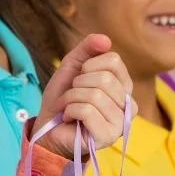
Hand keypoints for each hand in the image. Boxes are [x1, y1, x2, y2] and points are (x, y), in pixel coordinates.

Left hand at [37, 34, 133, 158]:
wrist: (47, 128)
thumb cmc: (62, 100)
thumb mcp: (71, 68)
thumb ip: (87, 50)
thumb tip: (105, 39)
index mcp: (123, 86)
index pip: (114, 61)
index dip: (88, 66)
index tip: (78, 78)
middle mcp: (128, 105)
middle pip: (105, 79)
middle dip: (77, 85)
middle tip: (71, 96)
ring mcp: (120, 123)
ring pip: (95, 95)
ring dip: (71, 99)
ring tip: (68, 108)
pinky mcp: (108, 136)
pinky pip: (87, 111)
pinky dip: (70, 111)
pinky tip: (69, 119)